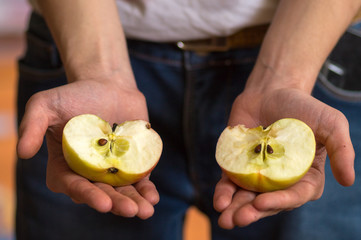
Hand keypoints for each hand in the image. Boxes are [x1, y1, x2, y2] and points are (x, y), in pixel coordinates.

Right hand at [17, 79, 158, 218]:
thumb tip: (22, 152)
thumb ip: (32, 126)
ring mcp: (112, 170)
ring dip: (134, 203)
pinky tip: (153, 198)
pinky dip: (146, 190)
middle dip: (115, 203)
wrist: (108, 86)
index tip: (102, 202)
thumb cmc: (74, 95)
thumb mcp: (46, 104)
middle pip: (101, 193)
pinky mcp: (132, 163)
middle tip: (130, 210)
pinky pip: (139, 180)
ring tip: (146, 211)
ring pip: (122, 192)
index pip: (73, 186)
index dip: (87, 195)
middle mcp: (89, 173)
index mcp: (65, 166)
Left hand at [213, 88, 354, 228]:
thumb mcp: (331, 123)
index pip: (295, 195)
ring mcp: (258, 174)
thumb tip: (349, 181)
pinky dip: (224, 192)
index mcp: (305, 176)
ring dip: (236, 210)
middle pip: (268, 202)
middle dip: (253, 213)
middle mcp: (281, 180)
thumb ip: (342, 150)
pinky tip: (219, 201)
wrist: (271, 91)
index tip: (262, 202)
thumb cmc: (303, 107)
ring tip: (225, 221)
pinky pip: (230, 182)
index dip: (280, 202)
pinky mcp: (239, 165)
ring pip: (247, 198)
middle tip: (238, 219)